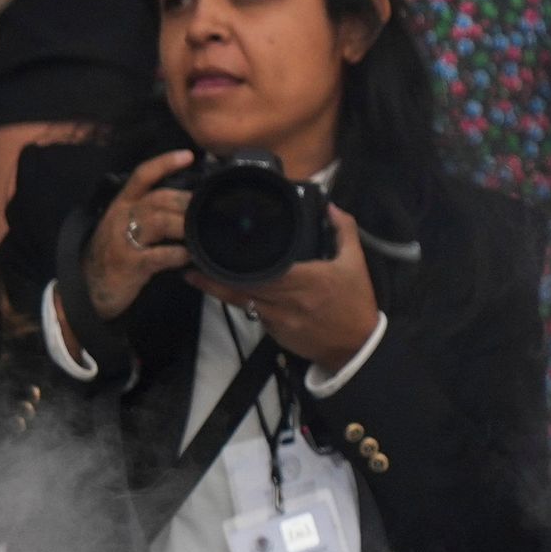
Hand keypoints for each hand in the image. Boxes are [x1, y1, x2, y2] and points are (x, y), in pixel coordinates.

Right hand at [79, 149, 193, 321]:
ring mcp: (123, 240)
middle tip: (209, 210)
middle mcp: (121, 217)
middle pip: (159, 198)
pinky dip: (178, 254)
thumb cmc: (113, 254)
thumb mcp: (124, 226)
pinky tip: (188, 257)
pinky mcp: (129, 264)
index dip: (165, 163)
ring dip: (185, 225)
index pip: (142, 175)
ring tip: (202, 232)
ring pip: (160, 222)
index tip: (188, 155)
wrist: (88, 288)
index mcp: (122, 205)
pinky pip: (159, 255)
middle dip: (188, 202)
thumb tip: (185, 204)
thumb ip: (147, 213)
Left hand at [197, 200, 382, 369]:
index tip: (218, 250)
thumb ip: (343, 231)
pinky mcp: (274, 333)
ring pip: (240, 302)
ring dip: (217, 289)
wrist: (356, 345)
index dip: (237, 263)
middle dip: (215, 274)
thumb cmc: (355, 301)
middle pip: (243, 286)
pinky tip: (222, 291)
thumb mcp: (354, 263)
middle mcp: (288, 299)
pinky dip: (238, 302)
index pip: (264, 270)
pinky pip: (252, 314)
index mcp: (307, 279)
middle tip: (193, 259)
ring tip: (195, 274)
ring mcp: (278, 319)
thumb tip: (329, 206)